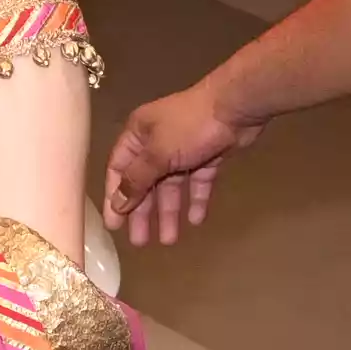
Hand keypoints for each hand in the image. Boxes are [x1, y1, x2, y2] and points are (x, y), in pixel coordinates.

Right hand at [103, 81, 259, 243]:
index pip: (119, 170)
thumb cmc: (189, 127)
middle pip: (145, 182)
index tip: (115, 225)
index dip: (115, 197)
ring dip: (169, 211)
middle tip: (140, 241)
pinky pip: (197, 182)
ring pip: (172, 186)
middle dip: (143, 211)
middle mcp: (157, 142)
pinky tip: (196, 220)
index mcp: (138, 135)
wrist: (236, 107)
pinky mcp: (208, 155)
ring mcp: (184, 149)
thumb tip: (118, 203)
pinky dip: (196, 199)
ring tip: (168, 240)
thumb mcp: (157, 153)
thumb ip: (137, 180)